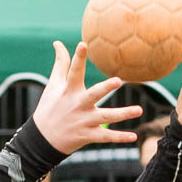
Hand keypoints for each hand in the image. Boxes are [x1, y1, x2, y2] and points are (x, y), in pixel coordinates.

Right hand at [32, 41, 142, 156]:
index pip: (74, 71)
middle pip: (93, 95)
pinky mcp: (88, 135)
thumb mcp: (53, 86)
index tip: (83, 44)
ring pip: (106, 117)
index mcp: (69, 91)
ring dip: (122, 114)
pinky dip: (119, 137)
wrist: (42, 140)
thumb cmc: (49, 108)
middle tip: (118, 80)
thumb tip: (58, 42)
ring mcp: (84, 121)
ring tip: (139, 110)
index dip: (78, 58)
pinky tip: (134, 137)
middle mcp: (78, 105)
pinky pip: (106, 137)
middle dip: (105, 88)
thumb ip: (60, 63)